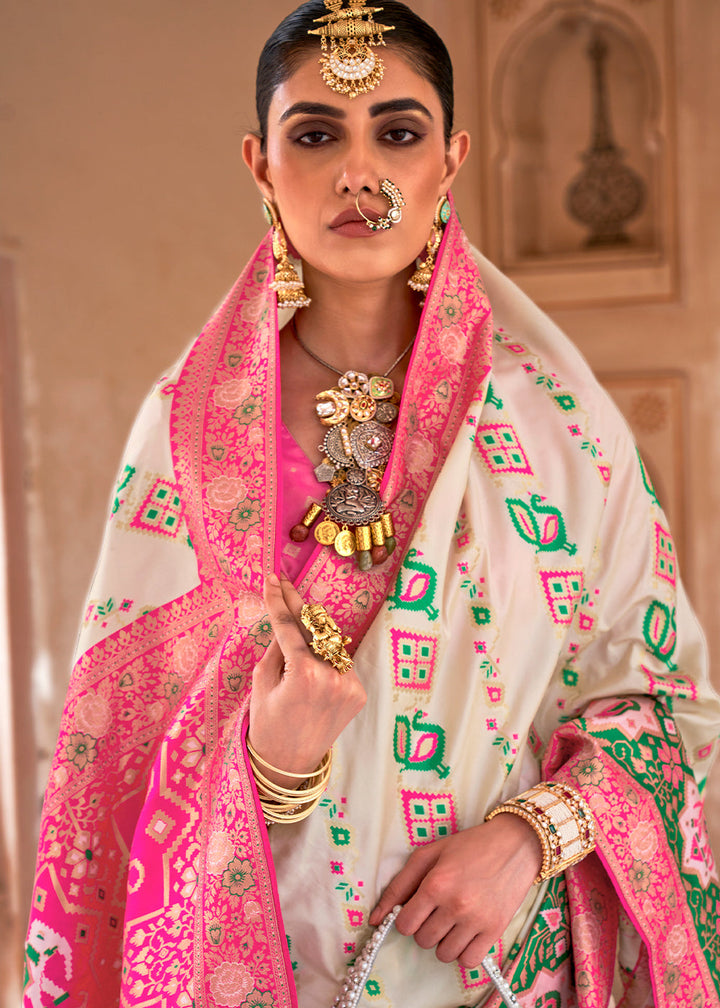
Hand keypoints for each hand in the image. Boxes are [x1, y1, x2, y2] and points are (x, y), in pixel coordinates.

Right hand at [248, 574, 366, 784]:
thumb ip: (275, 649)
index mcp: (303, 674)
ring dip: (314, 632)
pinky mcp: (358, 693)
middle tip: (286, 583)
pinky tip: (311, 657)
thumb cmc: (267, 725)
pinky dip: (326, 656)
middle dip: (299, 605)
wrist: (290, 764)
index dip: (278, 600)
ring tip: (297, 619)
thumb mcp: (261, 683)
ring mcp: (349, 684)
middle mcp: (332, 676)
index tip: (272, 580)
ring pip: (330, 644)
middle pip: (315, 628)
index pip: (289, 626)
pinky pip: (340, 662)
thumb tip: (286, 623)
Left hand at [369, 814, 541, 967]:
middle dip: (425, 926)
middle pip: (423, 940)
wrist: (515, 845)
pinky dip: (463, 952)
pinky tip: (466, 932)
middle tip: (437, 909)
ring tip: (452, 919)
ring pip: (444, 954)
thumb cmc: (469, 846)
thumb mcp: (429, 854)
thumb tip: (374, 918)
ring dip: (443, 940)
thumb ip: (399, 885)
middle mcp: (456, 905)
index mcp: (436, 884)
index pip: (405, 924)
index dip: (407, 917)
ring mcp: (477, 920)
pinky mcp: (496, 930)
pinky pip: (469, 961)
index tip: (416, 908)